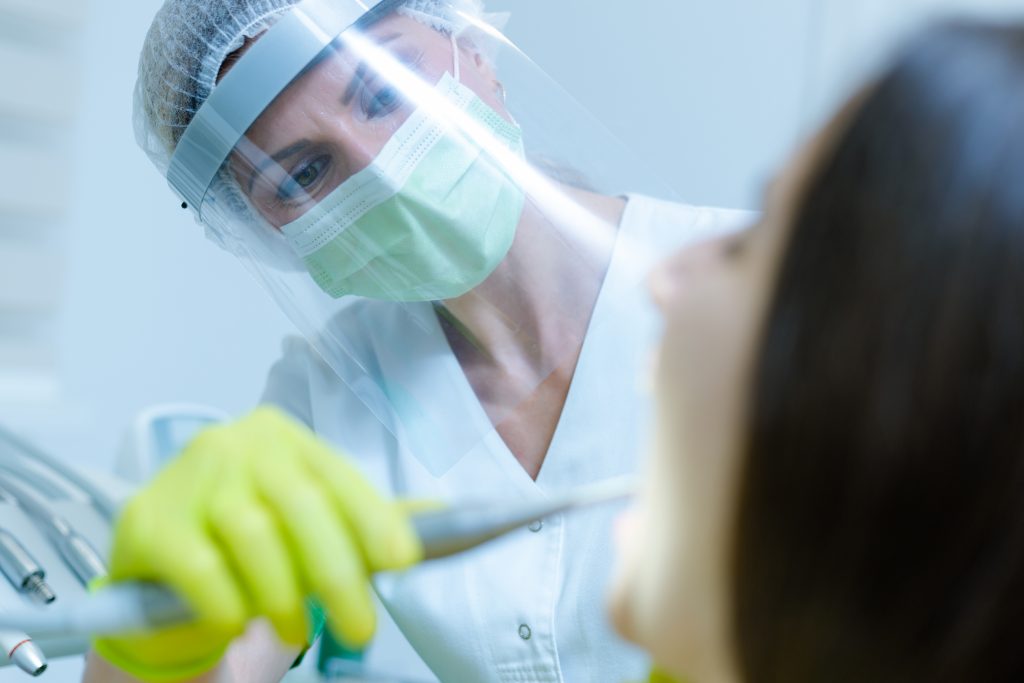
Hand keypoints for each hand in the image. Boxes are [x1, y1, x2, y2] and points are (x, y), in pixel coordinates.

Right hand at [93, 407, 420, 681]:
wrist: (158, 558)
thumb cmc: (251, 532)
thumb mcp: (309, 517)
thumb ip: (363, 517)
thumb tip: (441, 517)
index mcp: (284, 438)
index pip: (338, 477)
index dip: (374, 518)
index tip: (405, 560)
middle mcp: (235, 445)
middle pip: (301, 505)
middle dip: (339, 574)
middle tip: (361, 630)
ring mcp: (187, 478)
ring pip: (254, 536)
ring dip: (285, 594)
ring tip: (299, 632)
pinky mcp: (147, 521)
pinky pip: (200, 567)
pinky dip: (228, 601)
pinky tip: (239, 622)